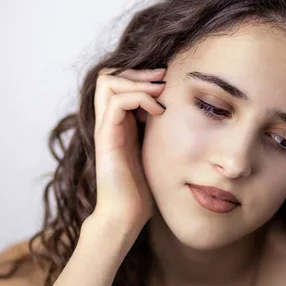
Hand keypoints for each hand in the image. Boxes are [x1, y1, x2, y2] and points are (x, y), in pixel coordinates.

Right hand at [91, 66, 166, 232]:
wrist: (126, 214)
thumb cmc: (142, 187)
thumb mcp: (154, 148)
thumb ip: (157, 129)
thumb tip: (180, 112)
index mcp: (118, 122)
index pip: (117, 80)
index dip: (139, 74)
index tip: (166, 80)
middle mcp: (108, 121)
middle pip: (107, 75)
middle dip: (137, 71)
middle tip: (163, 80)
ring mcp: (105, 128)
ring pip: (106, 81)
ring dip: (138, 81)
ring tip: (160, 94)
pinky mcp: (106, 138)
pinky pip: (116, 102)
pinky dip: (139, 98)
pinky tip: (158, 111)